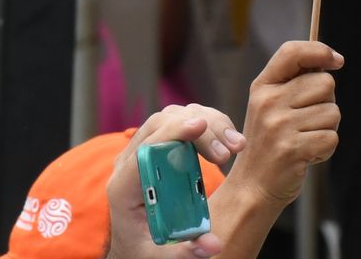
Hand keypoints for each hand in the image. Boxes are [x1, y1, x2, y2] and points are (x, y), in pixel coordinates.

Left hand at [105, 104, 247, 258]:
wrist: (136, 244)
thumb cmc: (146, 250)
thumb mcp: (162, 257)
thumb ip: (186, 251)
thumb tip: (213, 244)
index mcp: (124, 188)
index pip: (143, 149)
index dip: (171, 133)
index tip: (199, 126)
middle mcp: (131, 163)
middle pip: (161, 124)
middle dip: (200, 130)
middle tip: (229, 152)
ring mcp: (147, 149)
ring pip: (175, 115)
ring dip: (209, 124)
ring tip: (236, 147)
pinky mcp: (162, 144)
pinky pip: (184, 120)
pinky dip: (210, 125)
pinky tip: (229, 142)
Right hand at [227, 40, 343, 208]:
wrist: (252, 187)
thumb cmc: (269, 142)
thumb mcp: (270, 106)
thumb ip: (294, 82)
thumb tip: (331, 61)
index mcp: (262, 86)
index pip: (292, 52)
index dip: (320, 51)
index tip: (337, 60)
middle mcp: (268, 102)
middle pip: (325, 83)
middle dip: (327, 101)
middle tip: (309, 121)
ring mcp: (279, 126)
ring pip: (333, 112)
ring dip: (327, 128)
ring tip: (305, 139)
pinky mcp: (292, 150)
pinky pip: (332, 138)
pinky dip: (326, 149)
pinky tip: (307, 155)